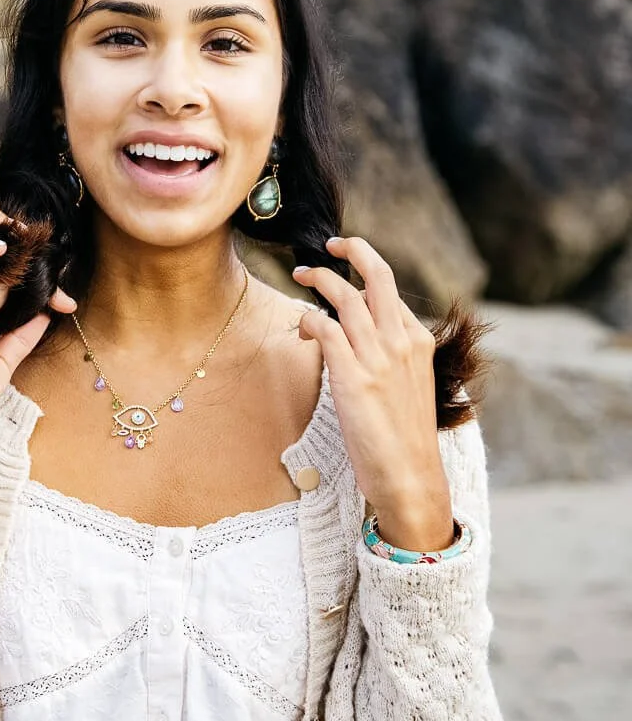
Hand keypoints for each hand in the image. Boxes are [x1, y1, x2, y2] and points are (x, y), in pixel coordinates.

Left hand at [293, 237, 453, 551]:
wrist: (409, 476)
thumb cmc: (404, 438)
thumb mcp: (410, 386)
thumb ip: (392, 357)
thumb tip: (361, 337)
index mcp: (418, 342)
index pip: (391, 293)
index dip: (366, 276)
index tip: (348, 270)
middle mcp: (401, 342)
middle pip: (378, 275)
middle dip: (353, 249)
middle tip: (329, 244)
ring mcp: (378, 357)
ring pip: (345, 296)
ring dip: (319, 279)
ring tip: (301, 275)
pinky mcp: (352, 376)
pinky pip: (325, 327)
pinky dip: (310, 318)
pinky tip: (302, 326)